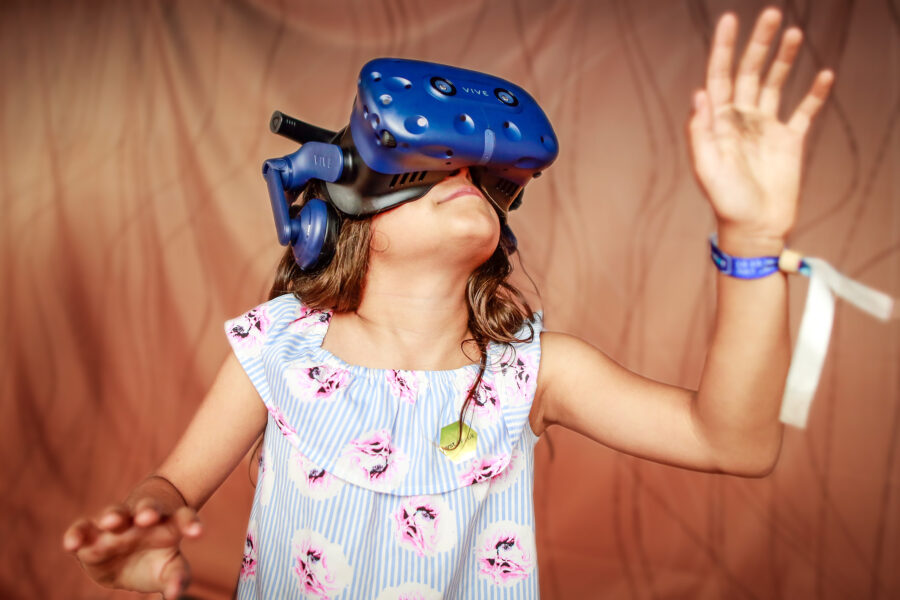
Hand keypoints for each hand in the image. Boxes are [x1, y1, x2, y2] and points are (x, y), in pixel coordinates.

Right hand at [62, 497, 201, 598]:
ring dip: (114, 515)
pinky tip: (72, 544)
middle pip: (148, 508)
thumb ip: (176, 578)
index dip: (190, 524)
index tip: (197, 533)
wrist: (131, 551)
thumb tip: (175, 594)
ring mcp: (115, 524)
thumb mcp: (170, 568)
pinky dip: (76, 534)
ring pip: (115, 513)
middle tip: (148, 516)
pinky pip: (81, 529)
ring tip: (111, 522)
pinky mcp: (90, 535)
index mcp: (168, 524)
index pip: (184, 518)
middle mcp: (142, 519)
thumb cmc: (157, 558)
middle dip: (148, 510)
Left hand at [687, 8, 833, 252]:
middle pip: (749, 72)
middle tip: (770, 14)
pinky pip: (803, 111)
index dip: (724, 48)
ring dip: (783, 59)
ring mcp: (766, 128)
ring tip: (793, 34)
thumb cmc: (726, 202)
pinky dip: (814, 94)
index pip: (720, 76)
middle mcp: (741, 119)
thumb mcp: (707, 168)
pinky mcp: (789, 141)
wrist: (755, 229)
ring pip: (775, 84)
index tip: (730, 19)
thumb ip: (701, 131)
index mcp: (718, 122)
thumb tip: (699, 94)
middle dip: (758, 44)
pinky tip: (823, 74)